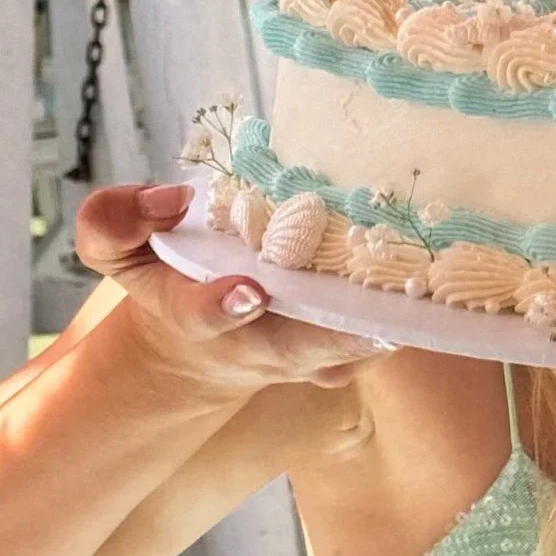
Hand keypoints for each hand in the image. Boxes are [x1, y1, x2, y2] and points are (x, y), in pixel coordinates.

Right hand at [76, 184, 393, 405]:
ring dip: (390, 316)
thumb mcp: (118, 251)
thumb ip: (116, 221)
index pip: (207, 317)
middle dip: (338, 327)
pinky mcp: (348, 353)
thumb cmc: (166, 283)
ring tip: (424, 273)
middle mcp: (262, 346)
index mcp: (200, 319)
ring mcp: (311, 357)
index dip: (223, 306)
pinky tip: (438, 272)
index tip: (247, 290)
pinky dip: (409, 310)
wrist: (201, 349)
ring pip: (358, 346)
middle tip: (383, 291)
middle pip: (305, 346)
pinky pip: (387, 335)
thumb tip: (172, 198)